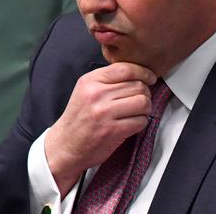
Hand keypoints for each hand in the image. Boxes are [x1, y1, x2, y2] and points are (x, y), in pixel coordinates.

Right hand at [45, 62, 156, 196]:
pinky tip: (133, 123)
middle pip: (138, 86)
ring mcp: (104, 113)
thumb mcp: (86, 90)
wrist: (65, 145)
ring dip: (146, 108)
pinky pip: (140, 121)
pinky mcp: (112, 130)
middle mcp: (97, 94)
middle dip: (145, 93)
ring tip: (139, 111)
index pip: (126, 69)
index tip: (150, 77)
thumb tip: (137, 73)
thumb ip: (107, 79)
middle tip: (141, 99)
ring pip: (142, 102)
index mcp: (91, 81)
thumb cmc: (79, 119)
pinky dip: (141, 122)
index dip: (144, 72)